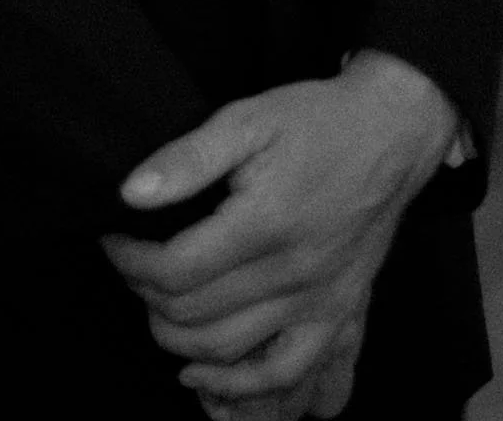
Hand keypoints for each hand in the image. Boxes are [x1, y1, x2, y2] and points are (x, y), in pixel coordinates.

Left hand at [101, 53, 455, 412]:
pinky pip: (285, 372)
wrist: (389, 133)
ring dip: (177, 339)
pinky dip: (239, 384)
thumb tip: (130, 192)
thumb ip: (187, 158)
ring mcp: (319, 301)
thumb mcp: (247, 119)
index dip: (131, 261)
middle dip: (145, 295)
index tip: (113, 239)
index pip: (176, 270)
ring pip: (229, 350)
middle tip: (129, 265)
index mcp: (264, 223)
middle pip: (195, 314)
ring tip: (154, 305)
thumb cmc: (314, 121)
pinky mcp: (338, 314)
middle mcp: (293, 273)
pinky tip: (202, 373)